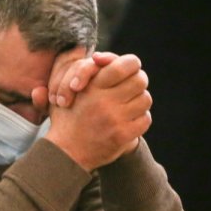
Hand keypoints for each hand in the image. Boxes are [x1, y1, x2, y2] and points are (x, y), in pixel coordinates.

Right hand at [45, 53, 152, 170]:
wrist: (65, 153)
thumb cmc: (67, 118)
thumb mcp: (66, 90)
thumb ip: (84, 72)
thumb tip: (100, 58)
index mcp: (92, 86)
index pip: (126, 65)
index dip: (131, 65)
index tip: (126, 70)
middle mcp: (104, 101)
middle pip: (140, 80)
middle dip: (137, 81)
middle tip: (130, 88)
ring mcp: (115, 119)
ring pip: (145, 99)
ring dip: (139, 101)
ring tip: (128, 105)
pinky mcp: (122, 135)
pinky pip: (145, 119)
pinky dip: (140, 119)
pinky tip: (128, 121)